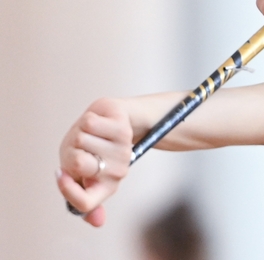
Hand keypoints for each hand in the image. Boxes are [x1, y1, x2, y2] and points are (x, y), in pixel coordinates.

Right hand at [56, 98, 132, 226]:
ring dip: (79, 133)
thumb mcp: (83, 172)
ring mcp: (123, 150)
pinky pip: (90, 123)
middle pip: (77, 163)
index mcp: (105, 186)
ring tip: (90, 134)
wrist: (114, 120)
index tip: (61, 174)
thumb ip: (81, 195)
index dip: (68, 191)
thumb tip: (97, 223)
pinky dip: (87, 120)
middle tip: (81, 147)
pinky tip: (98, 122)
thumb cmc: (93, 148)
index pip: (86, 203)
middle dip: (70, 151)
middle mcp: (117, 171)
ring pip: (80, 139)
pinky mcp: (123, 128)